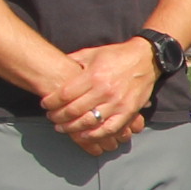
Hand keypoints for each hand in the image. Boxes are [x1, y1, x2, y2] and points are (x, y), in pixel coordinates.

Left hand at [42, 39, 157, 152]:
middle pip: (73, 110)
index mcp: (94, 75)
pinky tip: (84, 136)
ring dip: (71, 128)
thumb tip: (55, 66)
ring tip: (62, 127)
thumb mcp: (93, 53)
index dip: (51, 102)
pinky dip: (94, 135)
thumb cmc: (117, 56)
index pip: (65, 94)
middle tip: (51, 117)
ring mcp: (117, 103)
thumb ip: (74, 60)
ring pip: (88, 122)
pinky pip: (109, 129)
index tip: (45, 104)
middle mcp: (104, 91)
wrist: (146, 59)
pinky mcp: (128, 112)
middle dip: (57, 116)